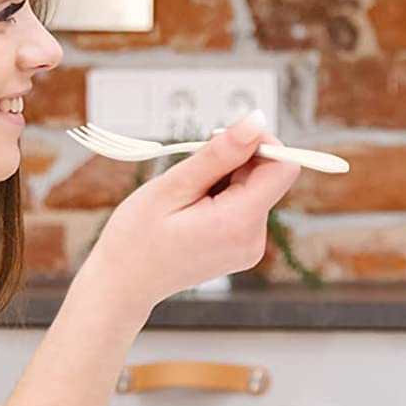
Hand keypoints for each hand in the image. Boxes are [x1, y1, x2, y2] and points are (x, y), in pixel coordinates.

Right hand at [80, 111, 299, 319]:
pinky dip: (223, 197)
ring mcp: (251, 247)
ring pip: (255, 189)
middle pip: (268, 177)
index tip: (225, 141)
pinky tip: (193, 208)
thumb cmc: (137, 238)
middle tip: (192, 172)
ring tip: (187, 196)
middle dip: (235, 162)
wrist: (123, 284)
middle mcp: (254, 238)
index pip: (283, 168)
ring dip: (226, 179)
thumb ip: (221, 153)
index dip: (261, 144)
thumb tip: (257, 121)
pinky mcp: (243, 248)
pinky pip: (245, 207)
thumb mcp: (174, 186)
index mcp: (239, 223)